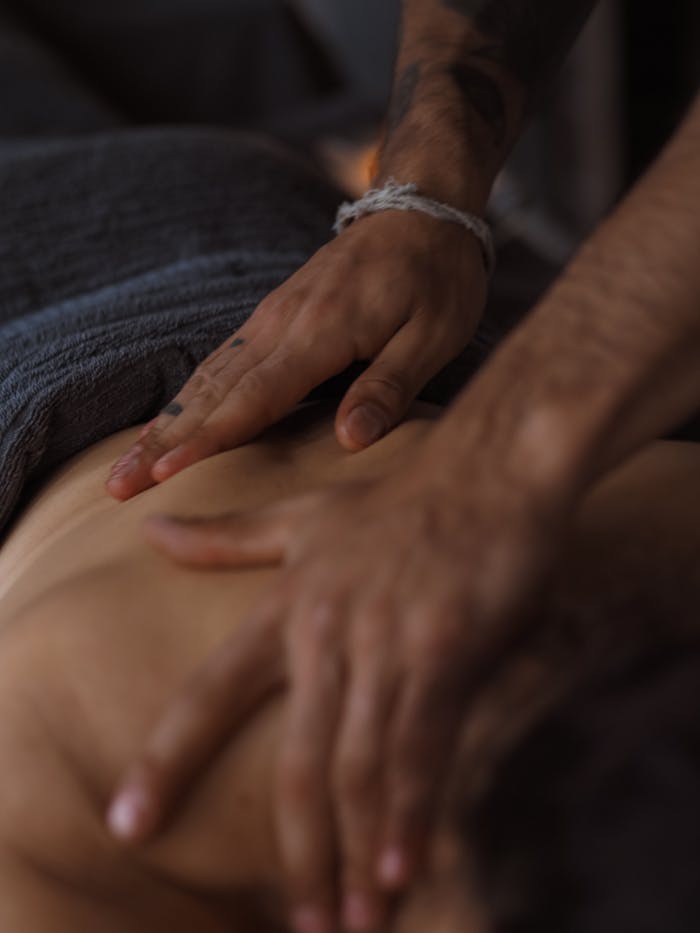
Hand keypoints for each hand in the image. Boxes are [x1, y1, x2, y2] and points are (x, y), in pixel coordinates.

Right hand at [106, 211, 486, 499]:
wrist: (421, 209)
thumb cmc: (437, 277)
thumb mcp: (433, 336)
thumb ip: (388, 387)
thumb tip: (351, 440)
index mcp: (321, 332)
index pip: (254, 397)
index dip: (209, 439)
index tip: (165, 473)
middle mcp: (281, 324)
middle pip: (212, 392)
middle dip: (162, 441)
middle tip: (119, 485)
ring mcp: (271, 317)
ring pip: (206, 377)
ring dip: (164, 421)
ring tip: (127, 463)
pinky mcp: (273, 314)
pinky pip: (219, 360)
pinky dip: (187, 395)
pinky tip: (169, 418)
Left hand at [106, 451, 560, 932]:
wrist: (487, 470)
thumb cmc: (398, 502)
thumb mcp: (303, 517)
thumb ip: (227, 538)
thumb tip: (148, 531)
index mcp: (285, 605)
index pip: (208, 692)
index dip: (167, 761)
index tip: (128, 825)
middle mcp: (326, 629)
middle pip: (296, 761)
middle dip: (294, 854)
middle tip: (300, 925)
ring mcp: (386, 639)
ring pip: (357, 767)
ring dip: (352, 853)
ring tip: (349, 922)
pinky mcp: (444, 646)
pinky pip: (422, 744)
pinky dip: (410, 811)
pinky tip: (401, 868)